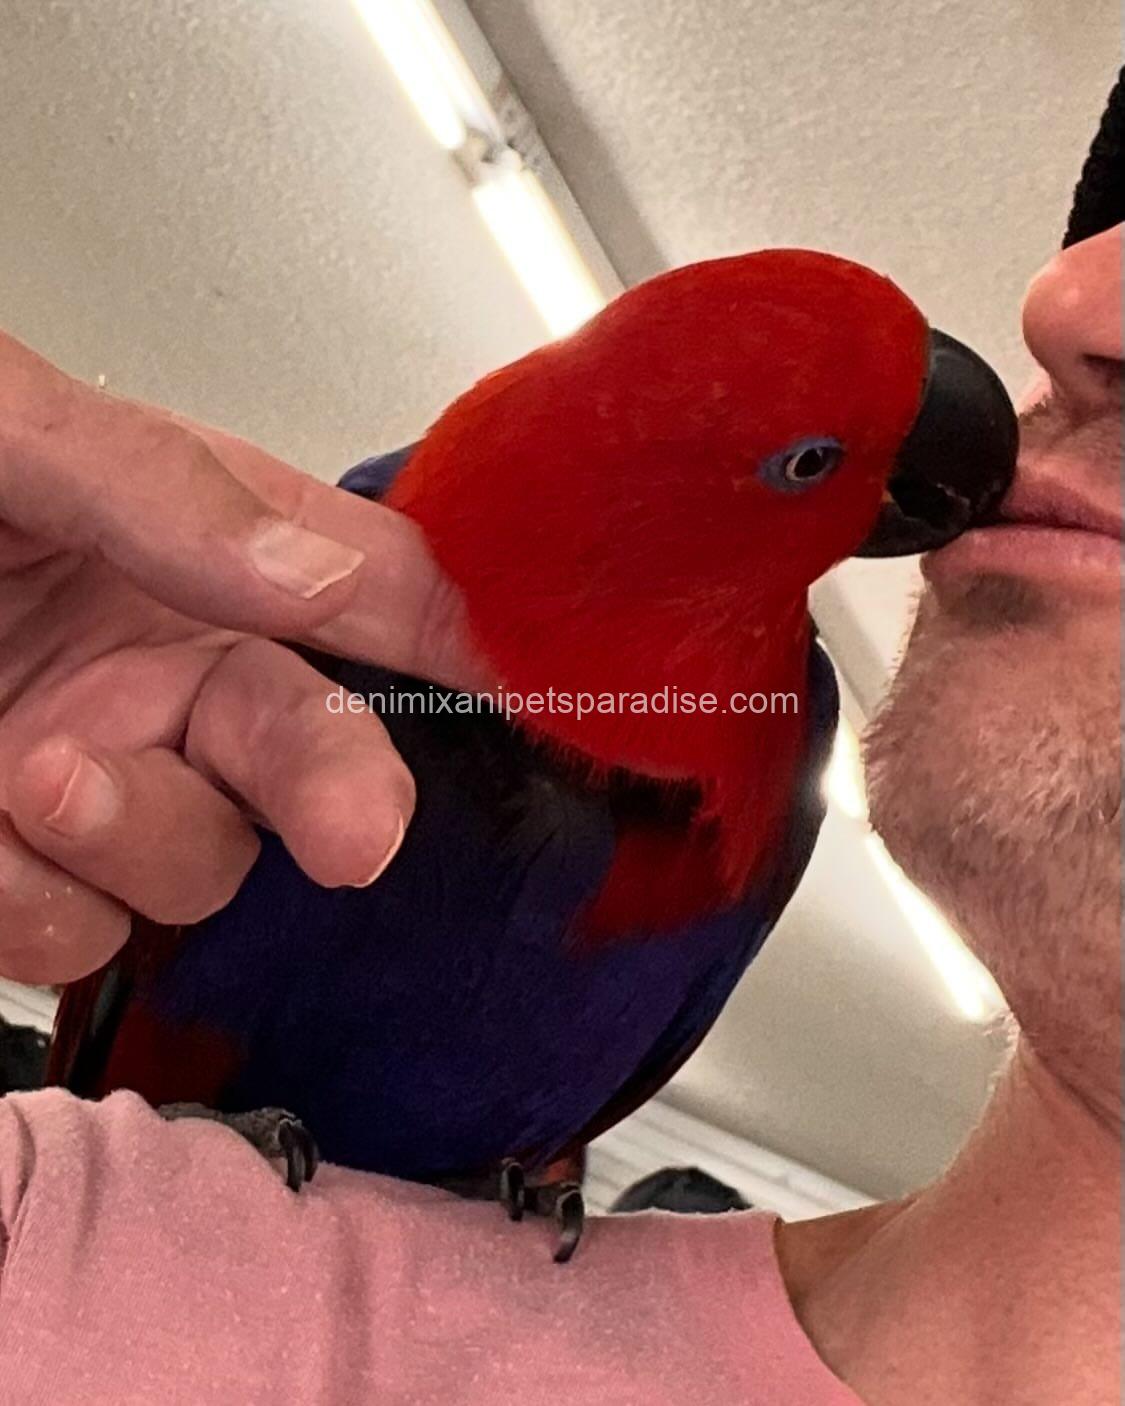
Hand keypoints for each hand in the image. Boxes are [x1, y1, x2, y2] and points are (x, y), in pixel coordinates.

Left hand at [0, 331, 481, 983]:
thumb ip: (154, 492)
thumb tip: (317, 573)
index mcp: (183, 542)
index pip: (370, 592)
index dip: (463, 643)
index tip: (537, 698)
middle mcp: (158, 666)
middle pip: (311, 759)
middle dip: (329, 795)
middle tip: (348, 834)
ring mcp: (92, 774)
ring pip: (196, 871)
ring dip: (128, 837)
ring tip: (29, 765)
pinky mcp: (15, 867)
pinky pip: (75, 937)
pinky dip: (29, 897)